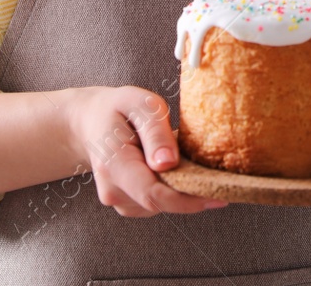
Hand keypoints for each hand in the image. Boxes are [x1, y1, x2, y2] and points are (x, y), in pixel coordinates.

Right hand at [64, 85, 227, 216]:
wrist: (91, 122)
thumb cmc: (119, 109)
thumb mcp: (140, 105)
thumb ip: (155, 132)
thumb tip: (169, 163)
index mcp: (114, 164)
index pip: (153, 194)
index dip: (188, 200)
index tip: (219, 195)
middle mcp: (112, 189)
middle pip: (160, 203)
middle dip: (191, 193)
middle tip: (217, 175)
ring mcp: (117, 200)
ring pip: (160, 205)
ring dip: (179, 189)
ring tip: (183, 159)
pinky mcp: (126, 203)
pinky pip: (156, 203)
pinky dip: (170, 190)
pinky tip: (171, 169)